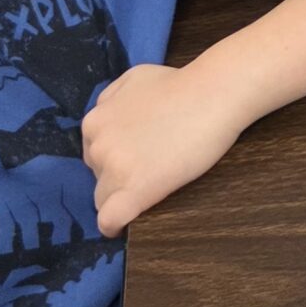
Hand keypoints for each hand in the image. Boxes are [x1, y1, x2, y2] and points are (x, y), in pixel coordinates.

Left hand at [81, 62, 247, 235]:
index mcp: (94, 122)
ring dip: (120, 198)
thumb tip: (107, 117)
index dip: (116, 158)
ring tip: (148, 193)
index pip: (94, 153)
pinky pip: (110, 220)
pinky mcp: (135, 191)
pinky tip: (123, 227)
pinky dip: (113, 226)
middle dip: (117, 176)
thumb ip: (111, 99)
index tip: (136, 159)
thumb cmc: (180, 83)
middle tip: (150, 170)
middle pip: (98, 176)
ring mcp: (115, 170)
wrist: (211, 95)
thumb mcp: (132, 79)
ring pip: (102, 199)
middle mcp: (97, 146)